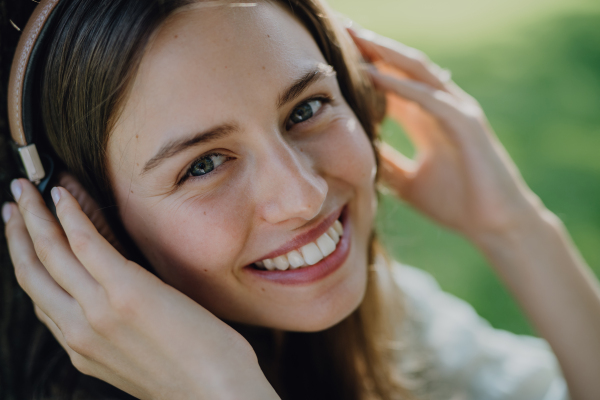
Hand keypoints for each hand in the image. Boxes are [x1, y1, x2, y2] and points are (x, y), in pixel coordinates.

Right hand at [4, 179, 277, 399]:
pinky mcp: (126, 291)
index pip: (41, 297)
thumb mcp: (138, 358)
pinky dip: (69, 216)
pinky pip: (85, 244)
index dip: (26, 262)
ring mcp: (98, 311)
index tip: (20, 237)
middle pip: (33, 273)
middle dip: (17, 232)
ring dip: (34, 215)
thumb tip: (116, 298)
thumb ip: (115, 332)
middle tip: (12, 202)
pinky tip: (63, 195)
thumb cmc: (192, 376)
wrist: (216, 395)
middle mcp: (79, 331)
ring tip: (26, 188)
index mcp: (82, 348)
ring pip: (50, 253)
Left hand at [348, 27, 544, 239]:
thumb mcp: (406, 181)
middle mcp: (441, 107)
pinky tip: (374, 74)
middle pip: (402, 66)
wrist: (494, 225)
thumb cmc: (456, 203)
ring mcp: (456, 111)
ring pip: (417, 70)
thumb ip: (385, 162)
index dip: (365, 65)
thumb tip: (354, 155)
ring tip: (355, 37)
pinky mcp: (466, 123)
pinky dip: (401, 84)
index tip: (335, 54)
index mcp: (426, 119)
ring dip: (385, 52)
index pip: (392, 82)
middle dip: (373, 47)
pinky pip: (428, 98)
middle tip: (341, 28)